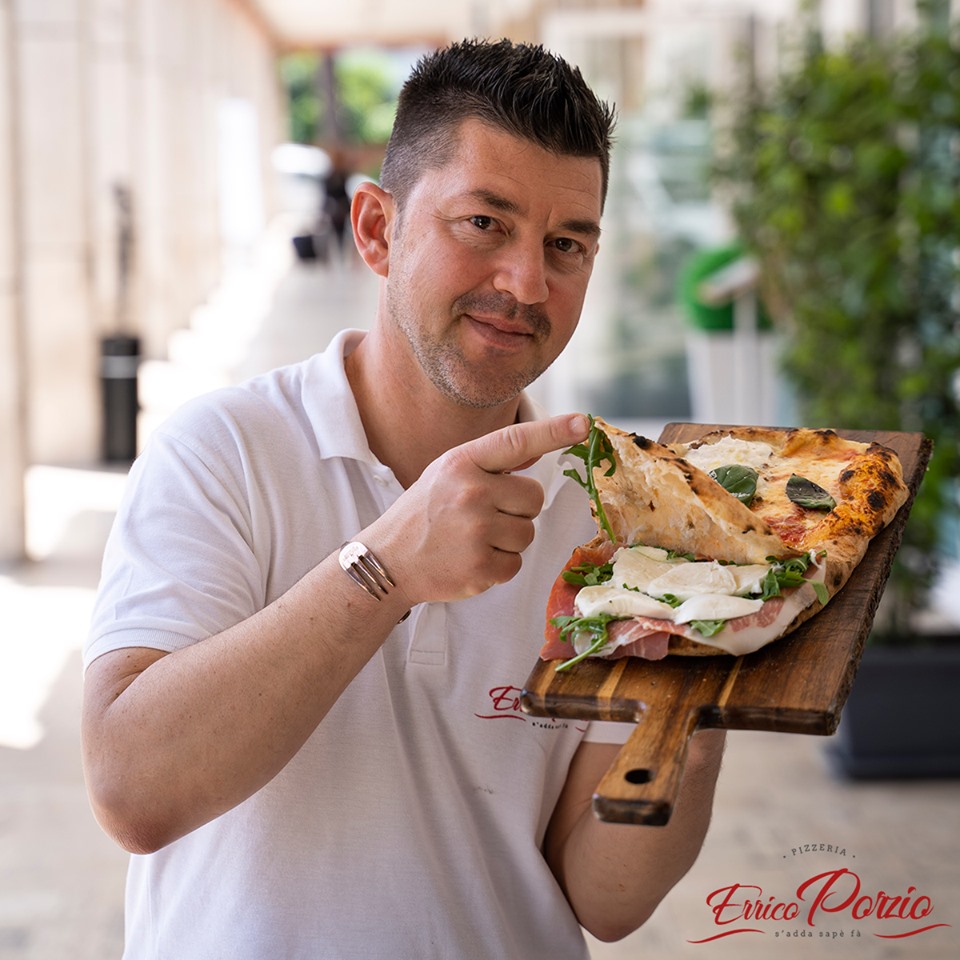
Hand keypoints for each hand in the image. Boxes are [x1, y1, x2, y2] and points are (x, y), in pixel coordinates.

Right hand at [367, 414, 588, 604]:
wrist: (388, 560)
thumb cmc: (424, 513)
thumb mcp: (448, 474)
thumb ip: (489, 465)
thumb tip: (537, 451)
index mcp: (462, 463)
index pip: (515, 441)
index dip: (553, 432)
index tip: (583, 424)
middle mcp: (470, 492)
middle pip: (533, 498)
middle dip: (517, 510)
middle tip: (483, 518)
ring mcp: (475, 531)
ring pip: (528, 533)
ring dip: (508, 541)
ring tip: (473, 540)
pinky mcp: (480, 566)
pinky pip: (515, 564)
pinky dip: (498, 566)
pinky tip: (470, 560)